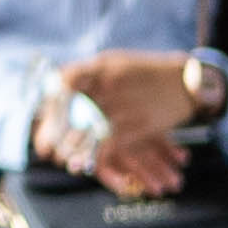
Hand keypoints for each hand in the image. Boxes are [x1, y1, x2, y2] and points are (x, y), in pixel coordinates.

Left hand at [36, 47, 199, 192]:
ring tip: (58, 158)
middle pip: (71, 111)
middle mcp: (110, 85)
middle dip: (54, 132)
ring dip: (69, 148)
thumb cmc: (145, 72)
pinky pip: (109, 145)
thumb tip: (53, 84)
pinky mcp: (138, 125)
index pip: (63, 82)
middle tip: (44, 147)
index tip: (40, 117)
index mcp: (101, 67)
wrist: (187, 81)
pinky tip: (81, 164)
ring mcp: (124, 105)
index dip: (49, 102)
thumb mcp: (114, 62)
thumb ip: (86, 73)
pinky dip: (92, 156)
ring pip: (87, 131)